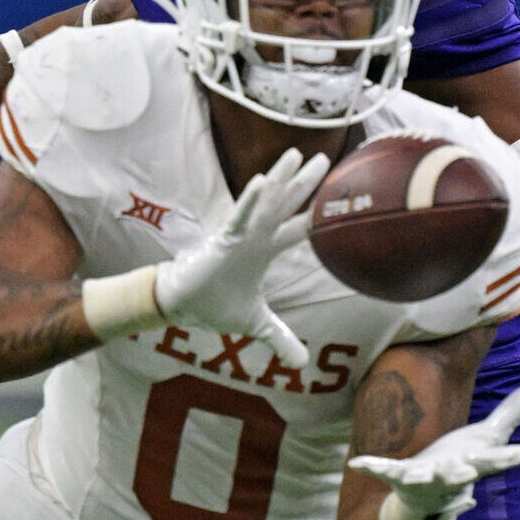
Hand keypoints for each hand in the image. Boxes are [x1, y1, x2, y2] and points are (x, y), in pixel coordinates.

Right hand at [153, 148, 326, 369]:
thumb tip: (301, 365)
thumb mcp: (256, 324)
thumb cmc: (215, 305)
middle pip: (288, 205)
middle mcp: (257, 237)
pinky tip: (262, 181)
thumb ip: (280, 338)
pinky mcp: (223, 240)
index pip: (299, 227)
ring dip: (280, 179)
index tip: (337, 195)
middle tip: (327, 157)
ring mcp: (241, 235)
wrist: (182, 305)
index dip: (318, 213)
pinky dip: (250, 200)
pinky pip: (240, 217)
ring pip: (266, 202)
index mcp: (266, 250)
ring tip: (294, 154)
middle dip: (306, 182)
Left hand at [349, 380, 519, 519]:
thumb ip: (512, 413)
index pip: (494, 461)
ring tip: (417, 475)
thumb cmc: (461, 465)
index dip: (505, 458)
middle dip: (463, 474)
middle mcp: (451, 475)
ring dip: (423, 478)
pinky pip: (385, 472)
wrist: (426, 504)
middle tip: (467, 472)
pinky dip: (373, 467)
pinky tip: (357, 463)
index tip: (518, 454)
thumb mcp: (488, 438)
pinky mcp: (400, 480)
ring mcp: (424, 480)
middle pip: (460, 475)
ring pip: (425, 479)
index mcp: (474, 464)